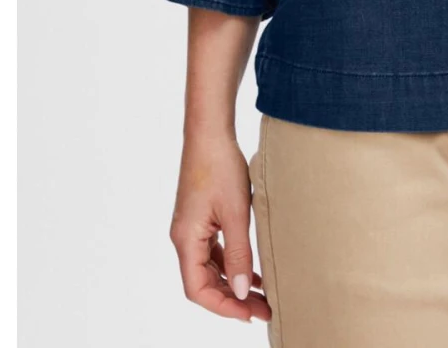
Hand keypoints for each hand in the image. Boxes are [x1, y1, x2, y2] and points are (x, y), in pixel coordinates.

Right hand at [169, 127, 272, 324]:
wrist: (210, 132)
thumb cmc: (220, 167)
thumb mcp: (235, 213)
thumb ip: (237, 253)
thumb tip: (240, 291)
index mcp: (186, 240)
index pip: (198, 289)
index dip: (223, 306)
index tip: (250, 314)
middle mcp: (184, 238)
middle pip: (203, 283)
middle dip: (232, 299)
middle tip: (264, 309)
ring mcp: (192, 228)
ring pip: (209, 269)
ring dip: (233, 283)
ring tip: (262, 296)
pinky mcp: (201, 218)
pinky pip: (213, 251)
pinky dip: (231, 264)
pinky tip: (252, 271)